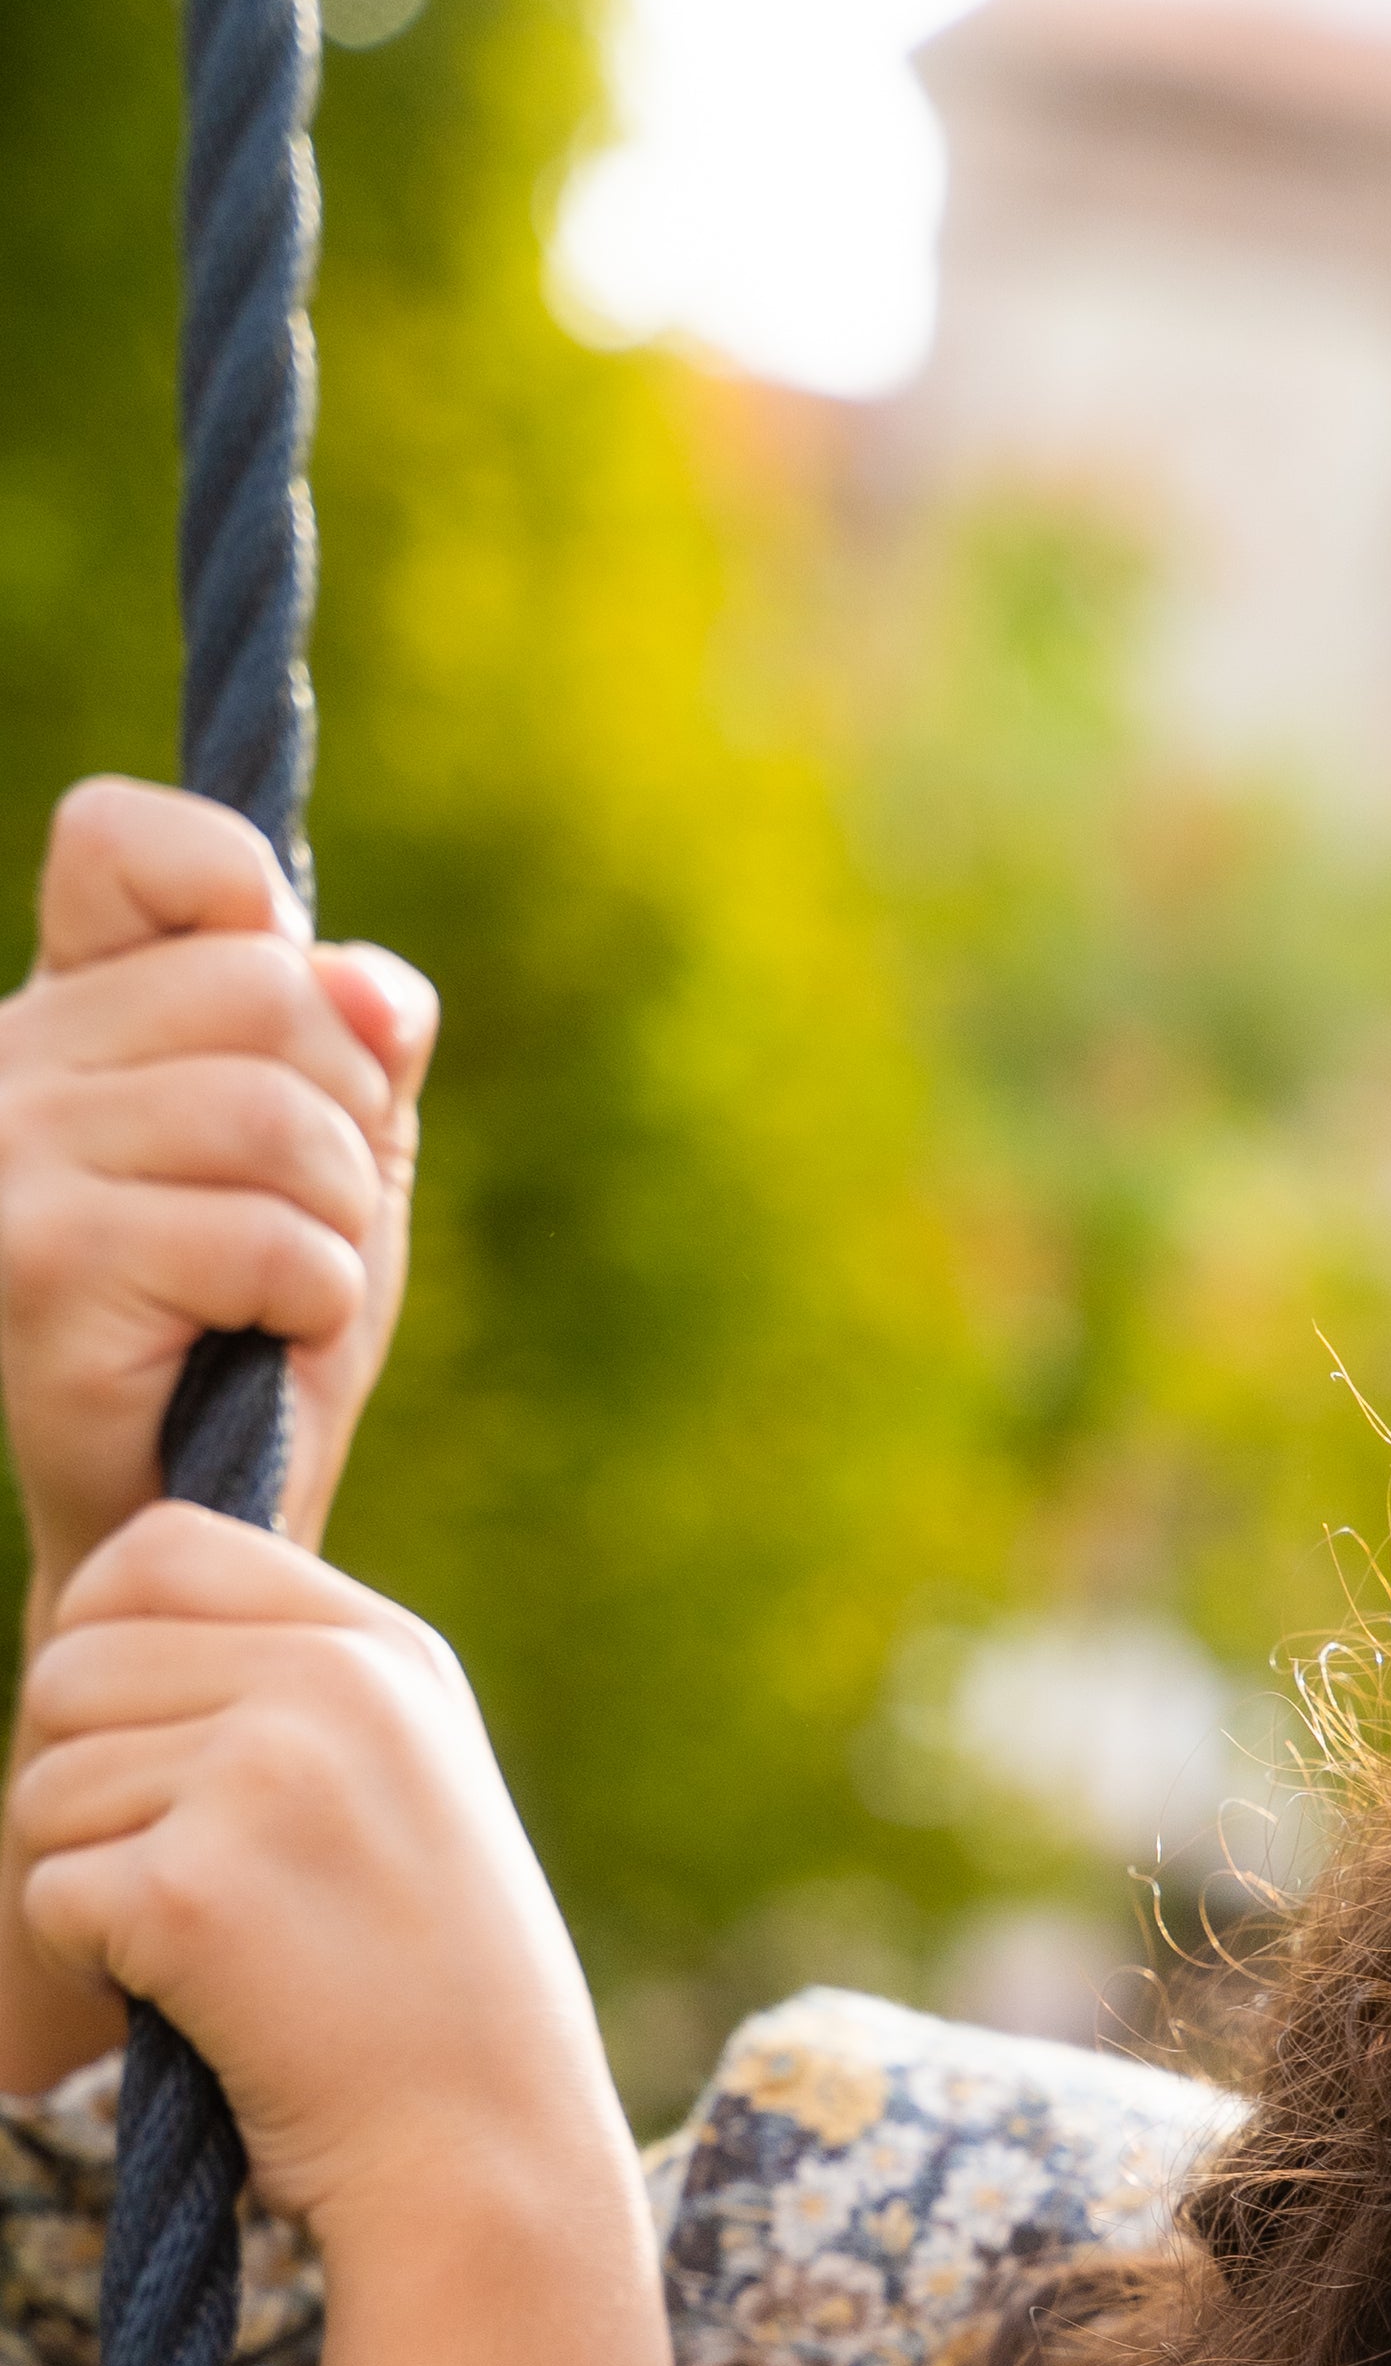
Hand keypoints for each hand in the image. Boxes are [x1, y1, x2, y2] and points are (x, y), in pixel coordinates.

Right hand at [0, 775, 436, 1650]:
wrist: (188, 1524)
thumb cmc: (256, 1336)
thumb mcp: (333, 1158)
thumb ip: (358, 1041)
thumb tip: (378, 986)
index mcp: (62, 1007)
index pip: (128, 842)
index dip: (244, 899)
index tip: (289, 1006)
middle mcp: (4, 1061)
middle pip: (264, 988)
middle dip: (348, 1116)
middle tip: (307, 1219)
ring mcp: (7, 1157)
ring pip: (279, 1117)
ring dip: (338, 1225)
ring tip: (282, 1294)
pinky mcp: (39, 1264)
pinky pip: (270, 1237)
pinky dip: (315, 1304)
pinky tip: (255, 1346)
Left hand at [2, 1504, 610, 2219]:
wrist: (491, 2163)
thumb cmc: (432, 1999)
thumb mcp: (406, 1789)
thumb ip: (288, 1691)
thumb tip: (92, 1632)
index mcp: (387, 1652)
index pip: (159, 1550)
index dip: (102, 1637)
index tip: (147, 1750)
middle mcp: (334, 1689)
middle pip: (69, 1670)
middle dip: (84, 1785)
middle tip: (186, 1887)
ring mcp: (266, 1781)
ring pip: (42, 1787)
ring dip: (85, 1884)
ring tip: (210, 1959)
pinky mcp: (194, 1890)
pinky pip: (46, 1893)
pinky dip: (86, 1967)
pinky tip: (194, 2006)